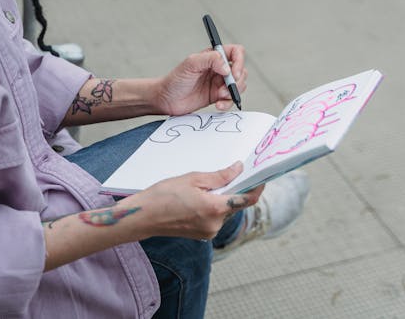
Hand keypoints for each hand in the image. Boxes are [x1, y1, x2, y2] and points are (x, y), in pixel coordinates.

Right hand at [128, 162, 262, 240]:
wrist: (144, 216)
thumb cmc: (164, 195)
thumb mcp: (193, 179)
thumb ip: (220, 176)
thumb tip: (238, 169)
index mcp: (215, 208)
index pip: (247, 199)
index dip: (256, 187)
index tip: (259, 177)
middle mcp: (215, 224)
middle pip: (235, 205)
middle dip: (232, 190)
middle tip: (223, 175)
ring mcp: (209, 232)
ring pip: (224, 211)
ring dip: (220, 199)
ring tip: (201, 188)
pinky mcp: (202, 235)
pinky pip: (215, 218)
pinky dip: (212, 207)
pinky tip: (197, 199)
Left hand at [154, 44, 247, 115]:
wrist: (166, 99)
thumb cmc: (175, 79)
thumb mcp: (190, 64)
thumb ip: (210, 59)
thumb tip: (227, 67)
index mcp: (213, 56)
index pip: (236, 52)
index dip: (239, 61)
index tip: (233, 73)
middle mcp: (218, 68)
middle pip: (241, 70)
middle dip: (236, 81)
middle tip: (225, 88)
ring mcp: (219, 83)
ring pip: (239, 85)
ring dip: (233, 92)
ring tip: (220, 96)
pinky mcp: (217, 96)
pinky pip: (231, 99)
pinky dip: (228, 103)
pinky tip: (219, 105)